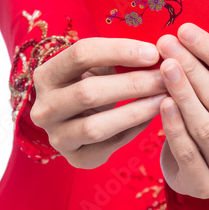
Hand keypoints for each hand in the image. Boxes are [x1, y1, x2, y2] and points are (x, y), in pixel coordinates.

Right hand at [29, 37, 166, 168]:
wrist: (75, 118)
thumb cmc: (91, 81)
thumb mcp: (96, 64)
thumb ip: (118, 57)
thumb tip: (157, 52)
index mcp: (47, 74)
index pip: (81, 54)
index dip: (120, 51)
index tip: (153, 53)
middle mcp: (44, 108)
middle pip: (89, 92)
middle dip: (133, 84)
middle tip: (164, 78)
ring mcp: (56, 137)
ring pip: (95, 127)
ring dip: (135, 111)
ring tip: (163, 99)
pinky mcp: (75, 159)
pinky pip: (107, 146)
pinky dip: (132, 131)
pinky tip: (152, 117)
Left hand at [156, 23, 208, 198]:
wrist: (195, 172)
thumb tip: (184, 32)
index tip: (186, 30)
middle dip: (192, 68)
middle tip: (167, 44)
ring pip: (204, 125)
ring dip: (182, 92)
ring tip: (164, 67)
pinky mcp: (206, 186)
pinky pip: (188, 151)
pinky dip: (174, 126)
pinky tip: (161, 102)